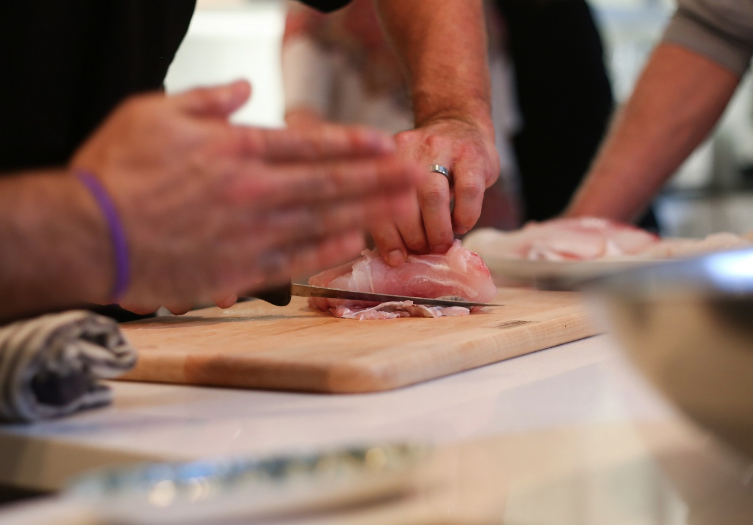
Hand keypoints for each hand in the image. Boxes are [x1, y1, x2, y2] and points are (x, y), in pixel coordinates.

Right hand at [71, 81, 420, 312]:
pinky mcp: (240, 269)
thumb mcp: (154, 112)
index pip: (309, 144)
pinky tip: (356, 243)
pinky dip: (328, 250)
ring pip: (324, 220)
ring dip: (368, 212)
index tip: (385, 143)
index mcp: (237, 150)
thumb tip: (244, 88)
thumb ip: (207, 100)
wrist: (89, 234)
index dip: (351, 144)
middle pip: (331, 182)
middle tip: (417, 174)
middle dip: (379, 177)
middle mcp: (255, 190)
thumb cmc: (115, 171)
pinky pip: (296, 259)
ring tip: (404, 207)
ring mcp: (252, 232)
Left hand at [369, 117, 499, 265]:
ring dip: (437, 229)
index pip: (379, 201)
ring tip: (441, 244)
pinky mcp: (472, 155)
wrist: (461, 123)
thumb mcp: (407, 177)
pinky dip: (464, 216)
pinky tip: (461, 225)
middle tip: (423, 251)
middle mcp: (410, 149)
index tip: (397, 259)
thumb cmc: (431, 164)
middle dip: (414, 236)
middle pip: (404, 200)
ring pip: (433, 195)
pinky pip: (467, 191)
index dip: (387, 236)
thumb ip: (398, 208)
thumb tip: (397, 257)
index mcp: (386, 158)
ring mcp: (442, 148)